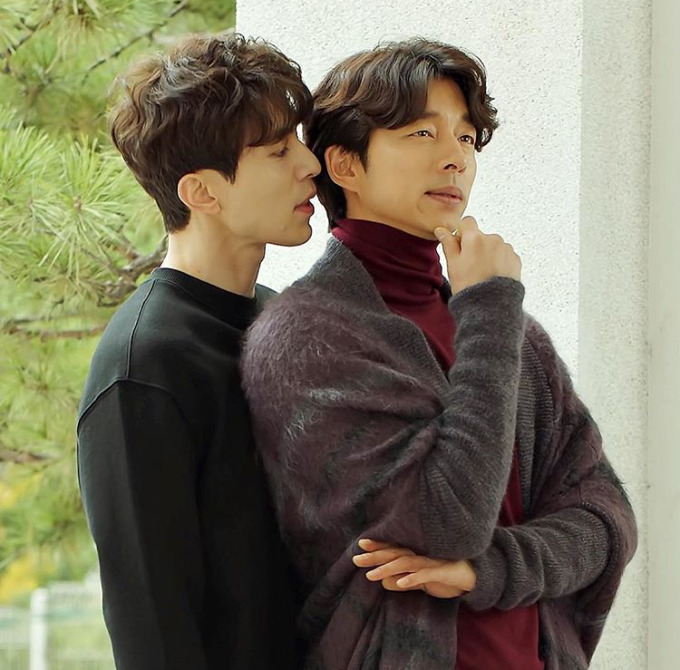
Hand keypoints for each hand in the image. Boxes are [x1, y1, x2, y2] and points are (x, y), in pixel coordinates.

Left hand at [352, 539, 476, 598]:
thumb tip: (385, 582)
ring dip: (387, 568)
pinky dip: (412, 578)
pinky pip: (425, 573)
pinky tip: (400, 582)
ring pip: (406, 562)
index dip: (377, 546)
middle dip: (375, 555)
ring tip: (371, 576)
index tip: (360, 545)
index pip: (393, 548)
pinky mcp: (442, 570)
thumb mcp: (422, 581)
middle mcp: (421, 554)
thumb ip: (404, 581)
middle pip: (394, 552)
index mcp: (416, 554)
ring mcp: (431, 561)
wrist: (475, 576)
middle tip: (356, 559)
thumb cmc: (446, 575)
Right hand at [434, 216, 520, 293]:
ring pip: (493, 246)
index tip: (460, 246)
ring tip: (483, 274)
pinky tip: (493, 276)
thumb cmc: (469, 286)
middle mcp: (493, 239)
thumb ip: (448, 244)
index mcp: (475, 238)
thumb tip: (441, 230)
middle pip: (481, 236)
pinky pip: (504, 255)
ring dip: (488, 254)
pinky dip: (499, 262)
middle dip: (475, 246)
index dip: (462, 233)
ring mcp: (506, 249)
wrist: (491, 306)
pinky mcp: (515, 259)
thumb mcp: (453, 265)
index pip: (467, 222)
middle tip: (470, 266)